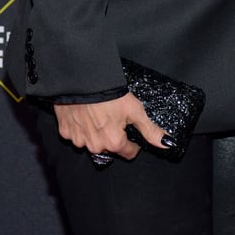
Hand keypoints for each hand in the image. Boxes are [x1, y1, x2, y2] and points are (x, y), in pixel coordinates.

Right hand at [54, 92, 169, 160]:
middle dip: (114, 136)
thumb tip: (168, 144)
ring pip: (92, 142)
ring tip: (98, 114)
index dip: (134, 142)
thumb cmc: (110, 94)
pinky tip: (84, 114)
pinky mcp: (65, 132)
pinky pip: (76, 134)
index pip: (129, 152)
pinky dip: (81, 127)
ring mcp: (78, 141)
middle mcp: (95, 147)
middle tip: (114, 117)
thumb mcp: (136, 110)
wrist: (82, 81)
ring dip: (96, 132)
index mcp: (113, 143)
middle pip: (110, 147)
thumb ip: (150, 130)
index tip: (131, 131)